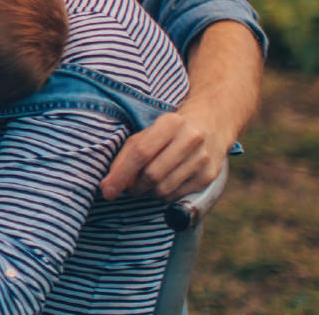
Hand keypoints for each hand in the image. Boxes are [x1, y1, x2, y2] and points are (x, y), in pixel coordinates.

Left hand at [100, 106, 228, 200]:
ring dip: (149, 193)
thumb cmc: (171, 131)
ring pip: (165, 189)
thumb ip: (127, 156)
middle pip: (152, 174)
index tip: (107, 190)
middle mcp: (190, 139)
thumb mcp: (148, 133)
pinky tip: (164, 185)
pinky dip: (164, 196)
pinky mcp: (209, 175)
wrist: (212, 123)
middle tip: (131, 187)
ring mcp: (203, 158)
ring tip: (147, 185)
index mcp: (170, 123)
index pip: (140, 153)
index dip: (121, 174)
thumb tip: (110, 186)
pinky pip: (178, 196)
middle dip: (135, 187)